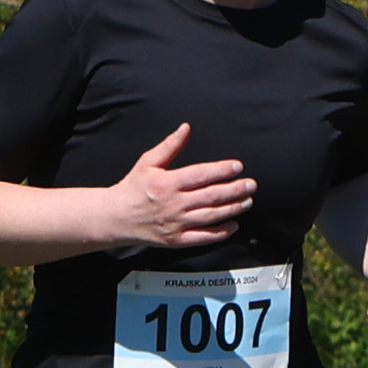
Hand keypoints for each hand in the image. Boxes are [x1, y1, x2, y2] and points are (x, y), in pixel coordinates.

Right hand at [110, 123, 252, 247]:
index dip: (222, 170)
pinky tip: (234, 225)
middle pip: (212, 196)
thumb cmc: (133, 187)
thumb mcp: (147, 162)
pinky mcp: (177, 240)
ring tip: (248, 200)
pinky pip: (204, 237)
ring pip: (212, 216)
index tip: (238, 166)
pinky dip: (221, 232)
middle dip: (235, 189)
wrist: (115, 217)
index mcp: (167, 183)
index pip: (201, 175)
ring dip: (233, 208)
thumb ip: (170, 146)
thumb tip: (186, 128)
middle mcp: (173, 204)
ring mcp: (176, 224)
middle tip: (251, 184)